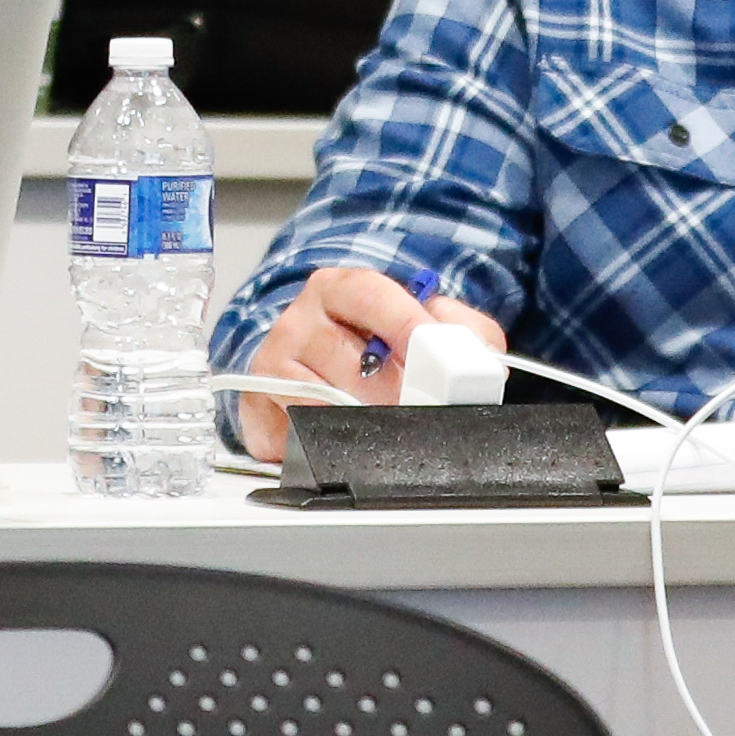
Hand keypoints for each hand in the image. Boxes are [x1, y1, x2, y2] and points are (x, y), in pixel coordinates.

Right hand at [232, 264, 499, 465]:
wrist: (310, 367)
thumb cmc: (372, 346)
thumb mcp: (420, 321)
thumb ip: (460, 328)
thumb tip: (480, 354)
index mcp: (337, 288)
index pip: (370, 295)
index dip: (406, 324)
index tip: (435, 354)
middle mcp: (297, 321)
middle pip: (354, 366)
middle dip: (397, 396)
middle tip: (422, 410)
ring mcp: (271, 365)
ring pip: (326, 407)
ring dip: (363, 427)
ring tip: (384, 427)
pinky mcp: (254, 409)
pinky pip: (294, 438)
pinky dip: (324, 447)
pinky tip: (339, 439)